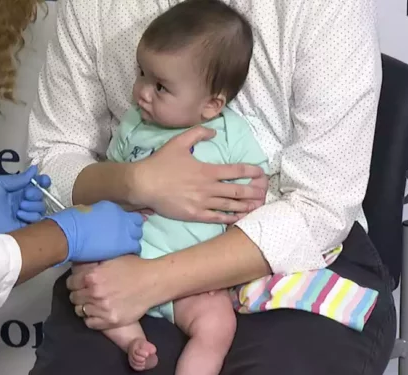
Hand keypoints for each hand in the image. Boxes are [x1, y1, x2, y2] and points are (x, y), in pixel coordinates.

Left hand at [0, 165, 50, 233]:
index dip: (41, 181)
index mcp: (15, 189)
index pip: (34, 183)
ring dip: (32, 205)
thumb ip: (17, 178)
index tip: (44, 181)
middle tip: (25, 196)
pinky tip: (20, 215)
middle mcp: (22, 200)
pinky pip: (38, 218)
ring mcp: (24, 214)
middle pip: (39, 194)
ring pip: (40, 206)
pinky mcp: (26, 226)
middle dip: (35, 193)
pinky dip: (31, 215)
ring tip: (19, 208)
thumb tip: (34, 169)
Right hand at [48, 201, 143, 263]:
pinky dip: (132, 251)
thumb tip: (101, 220)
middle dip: (133, 229)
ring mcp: (125, 230)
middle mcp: (122, 217)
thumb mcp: (88, 212)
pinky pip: (136, 248)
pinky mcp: (125, 245)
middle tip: (126, 237)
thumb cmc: (72, 223)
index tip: (125, 226)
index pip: (128, 212)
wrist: (70, 234)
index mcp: (112, 207)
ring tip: (125, 246)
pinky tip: (126, 255)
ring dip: (133, 240)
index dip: (128, 221)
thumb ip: (100, 215)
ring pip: (138, 235)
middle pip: (137, 223)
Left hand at [67, 255, 154, 329]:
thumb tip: (80, 264)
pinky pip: (90, 323)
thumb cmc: (134, 267)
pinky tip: (97, 313)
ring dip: (85, 307)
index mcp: (92, 276)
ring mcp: (102, 308)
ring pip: (80, 311)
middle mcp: (94, 293)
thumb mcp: (110, 259)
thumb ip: (93, 264)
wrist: (153, 282)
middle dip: (78, 294)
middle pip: (74, 298)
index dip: (74, 283)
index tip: (79, 284)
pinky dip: (91, 318)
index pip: (71, 283)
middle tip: (86, 294)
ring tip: (92, 303)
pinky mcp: (111, 320)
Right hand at [130, 126, 265, 223]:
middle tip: (264, 193)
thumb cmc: (161, 163)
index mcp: (207, 171)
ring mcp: (202, 203)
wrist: (143, 184)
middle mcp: (208, 188)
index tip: (261, 174)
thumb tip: (214, 131)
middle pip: (237, 191)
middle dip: (253, 192)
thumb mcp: (179, 141)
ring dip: (245, 206)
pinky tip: (238, 218)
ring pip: (230, 206)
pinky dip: (230, 218)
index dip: (251, 172)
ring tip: (257, 207)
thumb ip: (198, 133)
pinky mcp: (194, 215)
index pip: (236, 171)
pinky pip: (217, 218)